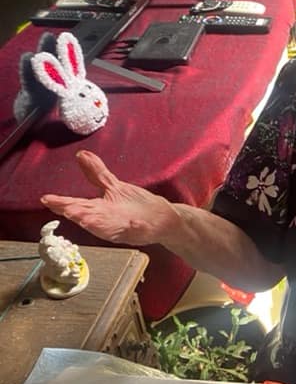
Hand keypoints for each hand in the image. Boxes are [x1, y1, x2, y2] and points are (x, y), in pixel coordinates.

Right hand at [41, 151, 175, 246]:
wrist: (161, 219)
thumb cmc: (134, 205)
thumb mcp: (113, 186)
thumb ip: (96, 173)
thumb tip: (81, 155)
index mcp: (99, 209)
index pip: (77, 205)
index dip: (62, 203)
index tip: (48, 199)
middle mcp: (108, 219)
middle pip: (89, 217)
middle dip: (78, 214)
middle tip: (67, 210)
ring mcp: (124, 225)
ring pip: (107, 226)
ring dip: (97, 224)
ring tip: (85, 220)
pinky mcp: (142, 228)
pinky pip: (138, 228)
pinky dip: (135, 226)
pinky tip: (133, 222)